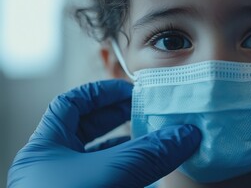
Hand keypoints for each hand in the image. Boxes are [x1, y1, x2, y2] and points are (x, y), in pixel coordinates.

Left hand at [7, 80, 200, 187]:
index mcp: (44, 149)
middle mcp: (53, 168)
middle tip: (147, 113)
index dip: (101, 92)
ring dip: (127, 147)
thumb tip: (187, 133)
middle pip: (84, 128)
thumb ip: (150, 153)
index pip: (70, 104)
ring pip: (98, 158)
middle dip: (118, 118)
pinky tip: (150, 174)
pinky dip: (130, 174)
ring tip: (153, 139)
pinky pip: (109, 181)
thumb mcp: (111, 174)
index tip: (132, 92)